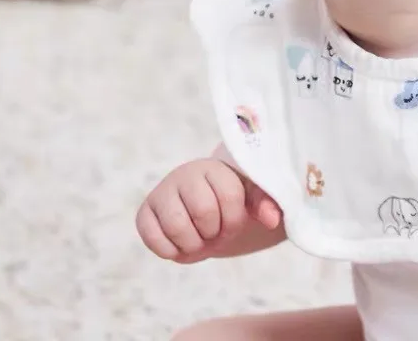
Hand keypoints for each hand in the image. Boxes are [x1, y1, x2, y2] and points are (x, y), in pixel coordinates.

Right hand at [136, 158, 281, 263]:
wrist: (204, 210)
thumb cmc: (230, 202)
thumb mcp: (252, 199)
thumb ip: (265, 203)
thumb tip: (272, 219)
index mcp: (214, 167)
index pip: (230, 197)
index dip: (235, 220)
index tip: (233, 222)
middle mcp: (186, 173)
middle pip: (204, 212)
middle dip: (214, 233)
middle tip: (214, 232)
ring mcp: (163, 192)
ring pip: (177, 226)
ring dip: (193, 244)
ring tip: (198, 238)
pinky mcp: (145, 212)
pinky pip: (152, 237)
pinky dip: (169, 250)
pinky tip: (179, 244)